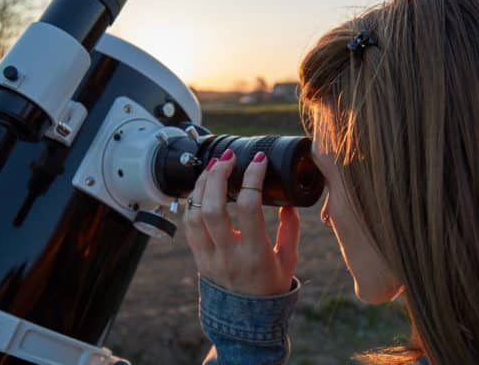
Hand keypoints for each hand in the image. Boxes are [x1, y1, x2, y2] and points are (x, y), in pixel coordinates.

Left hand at [183, 148, 300, 295]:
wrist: (247, 322)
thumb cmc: (271, 288)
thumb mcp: (289, 260)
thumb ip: (290, 229)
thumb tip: (287, 202)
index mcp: (256, 254)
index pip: (249, 207)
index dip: (253, 177)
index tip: (259, 159)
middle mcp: (229, 255)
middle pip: (213, 207)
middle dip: (218, 175)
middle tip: (229, 156)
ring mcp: (209, 257)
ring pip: (194, 214)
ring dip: (202, 185)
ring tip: (213, 166)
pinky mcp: (198, 258)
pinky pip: (188, 225)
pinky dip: (193, 201)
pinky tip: (202, 186)